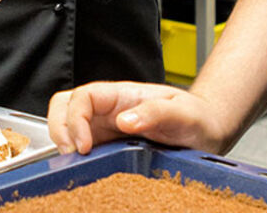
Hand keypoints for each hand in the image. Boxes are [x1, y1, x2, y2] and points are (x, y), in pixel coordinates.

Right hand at [48, 81, 226, 154]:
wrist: (206, 133)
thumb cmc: (196, 117)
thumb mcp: (183, 111)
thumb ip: (156, 112)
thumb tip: (125, 120)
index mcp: (122, 95)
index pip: (83, 97)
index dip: (75, 119)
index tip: (83, 145)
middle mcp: (108, 110)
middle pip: (64, 107)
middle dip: (60, 129)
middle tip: (72, 155)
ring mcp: (106, 129)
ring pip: (67, 128)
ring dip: (64, 144)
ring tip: (76, 166)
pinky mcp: (108, 148)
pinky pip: (81, 150)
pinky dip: (76, 161)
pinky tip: (86, 172)